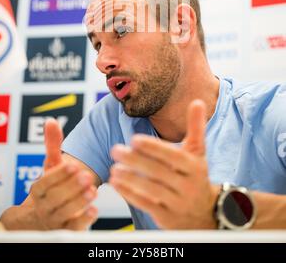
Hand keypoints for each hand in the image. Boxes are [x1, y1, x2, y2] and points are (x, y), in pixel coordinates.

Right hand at [30, 119, 97, 229]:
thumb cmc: (49, 186)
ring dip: (78, 202)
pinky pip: (72, 229)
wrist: (39, 217)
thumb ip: (52, 145)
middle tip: (87, 176)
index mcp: (38, 189)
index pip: (45, 183)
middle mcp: (44, 206)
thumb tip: (51, 121)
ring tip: (94, 191)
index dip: (58, 175)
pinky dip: (82, 221)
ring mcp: (54, 220)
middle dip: (71, 187)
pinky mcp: (65, 231)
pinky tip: (94, 211)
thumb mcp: (50, 166)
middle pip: (55, 198)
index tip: (72, 165)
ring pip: (63, 214)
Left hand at [109, 100, 219, 228]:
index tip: (134, 139)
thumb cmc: (195, 175)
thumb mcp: (198, 152)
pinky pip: (147, 205)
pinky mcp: (167, 218)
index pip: (171, 156)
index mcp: (194, 166)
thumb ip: (196, 127)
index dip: (153, 147)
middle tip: (115, 150)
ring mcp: (178, 203)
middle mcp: (188, 185)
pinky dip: (130, 194)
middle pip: (158, 172)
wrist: (206, 213)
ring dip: (130, 178)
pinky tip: (117, 184)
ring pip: (151, 190)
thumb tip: (197, 101)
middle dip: (135, 161)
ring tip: (114, 169)